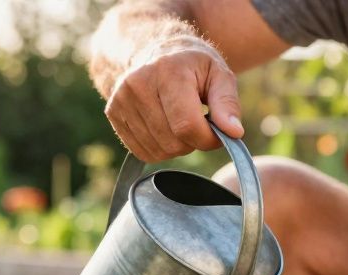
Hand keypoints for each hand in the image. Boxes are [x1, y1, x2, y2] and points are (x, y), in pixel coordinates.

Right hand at [104, 36, 244, 161]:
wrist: (153, 49)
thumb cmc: (191, 65)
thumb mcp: (219, 74)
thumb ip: (227, 103)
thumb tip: (234, 133)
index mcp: (168, 71)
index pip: (187, 126)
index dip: (207, 139)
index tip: (215, 133)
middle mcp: (139, 84)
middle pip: (172, 142)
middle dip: (192, 141)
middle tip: (196, 122)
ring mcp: (121, 99)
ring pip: (158, 151)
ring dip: (176, 146)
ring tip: (179, 121)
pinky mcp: (113, 113)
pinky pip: (142, 152)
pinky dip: (159, 148)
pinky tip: (164, 127)